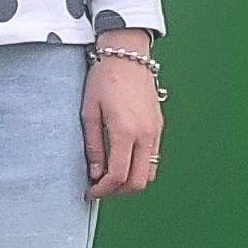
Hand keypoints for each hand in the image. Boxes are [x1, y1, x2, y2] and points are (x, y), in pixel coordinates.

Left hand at [83, 44, 160, 198]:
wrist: (128, 56)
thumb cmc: (105, 80)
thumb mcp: (89, 112)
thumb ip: (93, 146)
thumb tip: (95, 173)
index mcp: (125, 131)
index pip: (119, 175)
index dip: (104, 190)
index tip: (92, 190)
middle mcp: (145, 134)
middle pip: (139, 181)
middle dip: (118, 191)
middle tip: (101, 187)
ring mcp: (155, 132)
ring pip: (149, 173)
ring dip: (130, 181)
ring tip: (110, 175)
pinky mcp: (158, 127)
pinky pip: (153, 158)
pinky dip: (139, 167)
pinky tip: (122, 160)